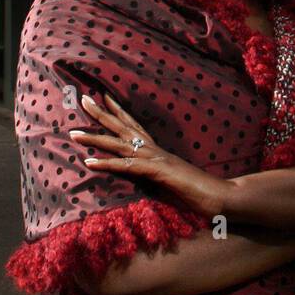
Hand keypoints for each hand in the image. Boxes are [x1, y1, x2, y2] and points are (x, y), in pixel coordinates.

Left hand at [70, 92, 230, 219]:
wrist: (222, 197)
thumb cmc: (200, 193)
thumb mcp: (172, 182)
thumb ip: (158, 177)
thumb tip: (145, 177)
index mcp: (159, 151)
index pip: (135, 125)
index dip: (118, 111)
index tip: (103, 98)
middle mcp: (156, 149)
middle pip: (124, 126)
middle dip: (101, 113)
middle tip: (82, 98)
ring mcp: (156, 159)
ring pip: (120, 144)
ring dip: (94, 138)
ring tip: (72, 132)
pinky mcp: (157, 172)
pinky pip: (127, 166)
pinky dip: (106, 163)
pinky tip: (88, 162)